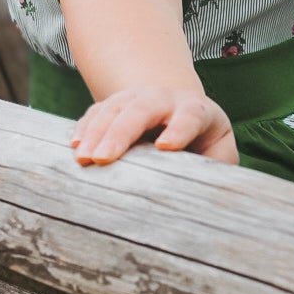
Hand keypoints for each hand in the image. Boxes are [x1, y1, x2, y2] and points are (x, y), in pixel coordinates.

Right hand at [70, 85, 237, 166]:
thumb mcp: (219, 154)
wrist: (181, 112)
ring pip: (115, 108)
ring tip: (82, 158)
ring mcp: (138, 98)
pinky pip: (98, 111)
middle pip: (143, 108)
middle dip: (122, 132)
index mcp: (197, 111)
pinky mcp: (117, 105)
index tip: (166, 147)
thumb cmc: (204, 144)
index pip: (191, 116)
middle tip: (103, 159)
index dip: (180, 130)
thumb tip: (210, 196)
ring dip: (96, 131)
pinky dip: (85, 126)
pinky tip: (74, 145)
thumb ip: (218, 170)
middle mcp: (166, 99)